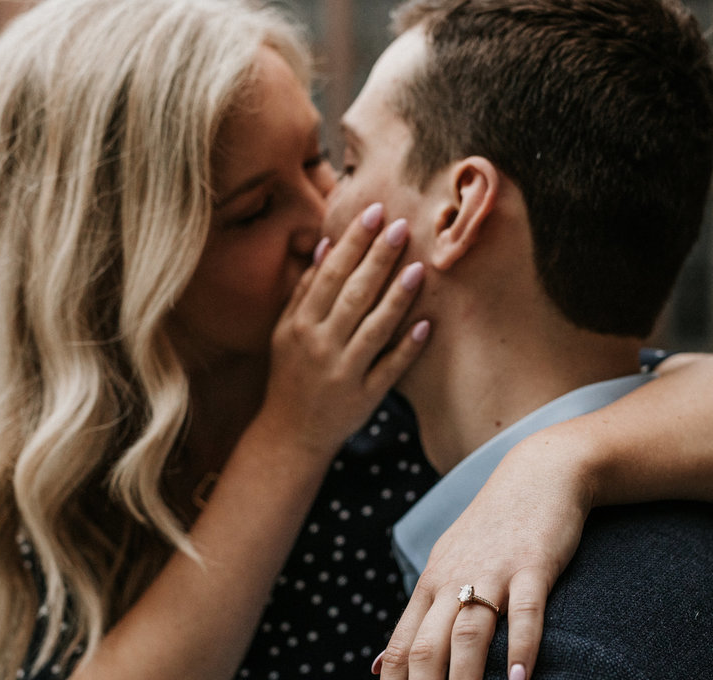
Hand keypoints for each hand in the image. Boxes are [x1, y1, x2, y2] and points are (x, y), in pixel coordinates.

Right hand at [256, 202, 429, 458]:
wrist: (289, 435)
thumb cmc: (290, 375)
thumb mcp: (285, 332)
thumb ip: (304, 291)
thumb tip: (327, 247)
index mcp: (301, 324)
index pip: (330, 274)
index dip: (353, 242)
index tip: (374, 212)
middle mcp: (321, 345)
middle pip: (353, 294)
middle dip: (378, 258)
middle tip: (402, 226)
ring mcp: (344, 372)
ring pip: (373, 328)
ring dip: (397, 298)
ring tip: (419, 268)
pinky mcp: (365, 397)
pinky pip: (390, 369)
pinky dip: (407, 348)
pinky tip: (427, 325)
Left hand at [369, 434, 595, 679]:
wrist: (538, 473)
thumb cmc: (492, 530)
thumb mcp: (445, 569)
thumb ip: (416, 620)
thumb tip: (375, 666)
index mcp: (429, 588)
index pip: (397, 650)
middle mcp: (452, 582)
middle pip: (424, 649)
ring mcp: (491, 572)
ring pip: (467, 635)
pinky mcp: (532, 564)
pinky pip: (524, 610)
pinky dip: (520, 647)